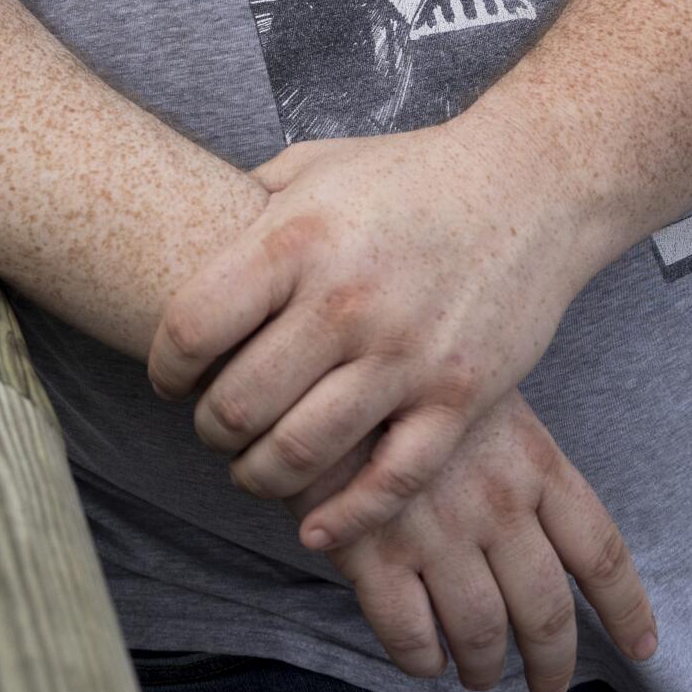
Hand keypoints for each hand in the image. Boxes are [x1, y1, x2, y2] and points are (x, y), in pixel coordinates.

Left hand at [147, 122, 603, 537]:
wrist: (527, 183)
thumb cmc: (409, 175)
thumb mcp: (314, 166)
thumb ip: (249, 206)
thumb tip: (186, 238)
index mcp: (295, 240)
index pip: (192, 328)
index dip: (165, 367)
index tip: (169, 379)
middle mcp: (344, 302)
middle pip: (237, 404)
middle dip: (209, 430)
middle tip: (212, 427)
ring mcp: (405, 355)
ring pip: (301, 453)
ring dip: (260, 476)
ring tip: (253, 468)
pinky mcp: (459, 397)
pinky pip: (390, 482)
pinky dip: (345, 516)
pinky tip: (316, 526)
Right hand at [291, 392, 657, 691]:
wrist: (316, 349)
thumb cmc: (403, 364)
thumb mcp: (483, 391)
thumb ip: (516, 459)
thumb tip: (543, 526)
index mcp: (533, 462)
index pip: (600, 552)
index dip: (625, 609)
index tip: (642, 647)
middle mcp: (495, 505)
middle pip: (546, 612)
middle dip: (552, 660)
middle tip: (547, 684)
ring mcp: (435, 531)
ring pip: (481, 634)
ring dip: (484, 668)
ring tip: (478, 675)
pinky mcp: (370, 550)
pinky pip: (410, 635)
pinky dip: (421, 659)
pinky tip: (423, 657)